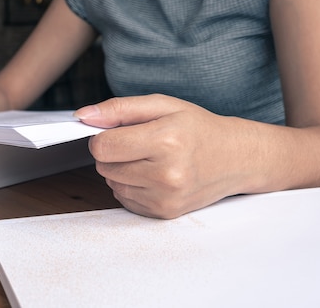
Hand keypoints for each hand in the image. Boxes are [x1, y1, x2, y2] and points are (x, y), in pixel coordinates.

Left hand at [74, 94, 244, 218]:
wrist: (237, 158)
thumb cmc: (198, 128)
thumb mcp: (163, 105)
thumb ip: (119, 109)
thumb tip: (82, 116)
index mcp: (166, 141)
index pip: (103, 146)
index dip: (103, 136)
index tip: (117, 131)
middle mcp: (167, 174)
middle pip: (104, 166)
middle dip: (113, 153)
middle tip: (140, 144)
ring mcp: (166, 198)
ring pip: (111, 184)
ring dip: (122, 170)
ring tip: (150, 159)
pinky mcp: (165, 213)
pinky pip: (124, 199)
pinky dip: (132, 186)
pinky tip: (154, 176)